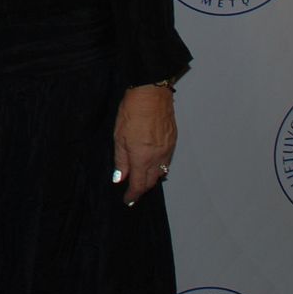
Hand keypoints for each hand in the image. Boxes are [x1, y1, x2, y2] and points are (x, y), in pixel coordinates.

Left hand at [113, 83, 175, 204]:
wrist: (151, 93)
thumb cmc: (132, 111)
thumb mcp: (119, 137)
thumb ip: (121, 160)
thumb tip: (120, 178)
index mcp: (143, 157)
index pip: (139, 185)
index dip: (133, 195)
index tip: (128, 200)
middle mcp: (158, 157)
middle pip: (152, 181)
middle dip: (142, 188)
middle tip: (133, 190)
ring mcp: (168, 149)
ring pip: (161, 172)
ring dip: (152, 178)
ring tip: (142, 178)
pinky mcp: (173, 141)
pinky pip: (167, 160)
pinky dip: (160, 166)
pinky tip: (153, 162)